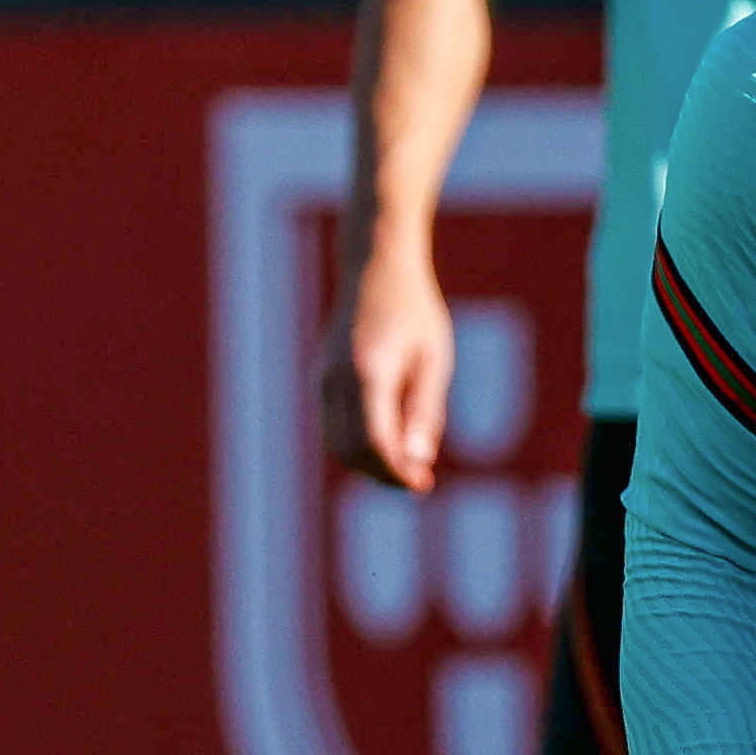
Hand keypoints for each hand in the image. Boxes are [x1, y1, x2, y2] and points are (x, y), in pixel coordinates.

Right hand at [319, 246, 456, 489]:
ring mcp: (324, 380)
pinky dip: (358, 446)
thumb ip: (425, 411)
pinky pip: (334, 427)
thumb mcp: (433, 359)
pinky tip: (390, 443)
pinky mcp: (322, 380)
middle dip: (383, 474)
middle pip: (351, 451)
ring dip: (369, 464)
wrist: (375, 269)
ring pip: (337, 445)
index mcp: (368, 372)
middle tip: (419, 481)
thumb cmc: (413, 310)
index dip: (396, 472)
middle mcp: (337, 380)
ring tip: (407, 466)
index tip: (423, 485)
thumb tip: (417, 460)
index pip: (374, 442)